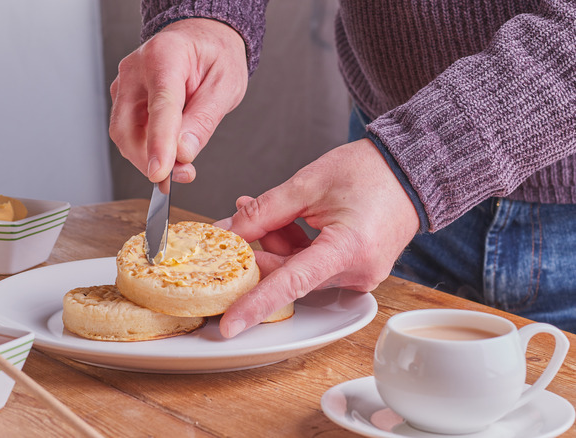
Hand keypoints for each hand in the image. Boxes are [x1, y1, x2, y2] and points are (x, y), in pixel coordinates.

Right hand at [109, 18, 247, 183]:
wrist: (202, 39)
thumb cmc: (215, 57)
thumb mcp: (225, 86)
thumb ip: (203, 120)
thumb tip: (183, 154)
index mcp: (165, 56)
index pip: (160, 106)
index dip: (158, 143)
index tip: (159, 173)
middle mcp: (136, 69)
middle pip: (128, 127)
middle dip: (150, 160)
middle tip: (182, 175)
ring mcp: (125, 85)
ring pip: (124, 135)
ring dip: (148, 159)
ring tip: (181, 167)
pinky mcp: (123, 99)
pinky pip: (128, 133)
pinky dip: (146, 150)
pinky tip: (169, 153)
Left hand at [214, 139, 419, 337]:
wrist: (410, 171)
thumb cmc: (368, 171)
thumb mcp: (307, 184)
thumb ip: (263, 211)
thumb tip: (229, 232)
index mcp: (348, 249)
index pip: (291, 283)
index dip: (256, 303)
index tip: (230, 324)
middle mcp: (358, 271)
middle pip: (290, 275)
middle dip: (259, 252)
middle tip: (235, 226)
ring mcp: (360, 275)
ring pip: (299, 271)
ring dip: (276, 245)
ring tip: (262, 211)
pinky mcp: (357, 271)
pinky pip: (315, 267)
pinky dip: (295, 247)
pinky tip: (283, 221)